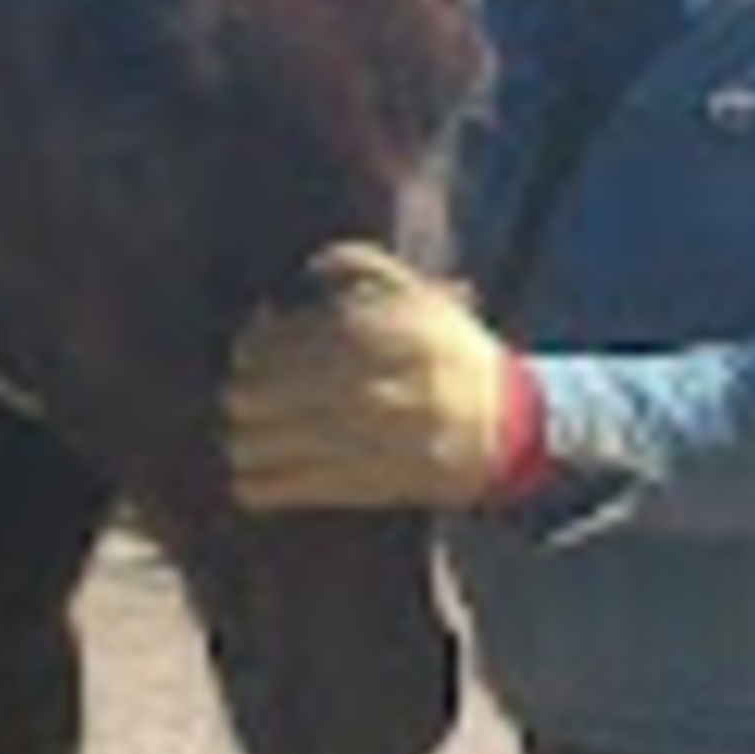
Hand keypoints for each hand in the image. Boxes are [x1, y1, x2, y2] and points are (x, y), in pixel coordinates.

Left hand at [224, 242, 536, 512]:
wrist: (508, 426)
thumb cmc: (450, 354)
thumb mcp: (418, 293)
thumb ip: (359, 265)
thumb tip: (301, 271)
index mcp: (374, 334)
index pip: (274, 341)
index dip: (254, 345)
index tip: (257, 351)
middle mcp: (364, 386)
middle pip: (255, 394)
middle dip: (247, 393)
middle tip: (254, 395)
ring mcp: (361, 440)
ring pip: (257, 443)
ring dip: (248, 438)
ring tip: (258, 434)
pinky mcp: (361, 485)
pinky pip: (277, 488)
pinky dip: (256, 483)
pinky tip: (261, 473)